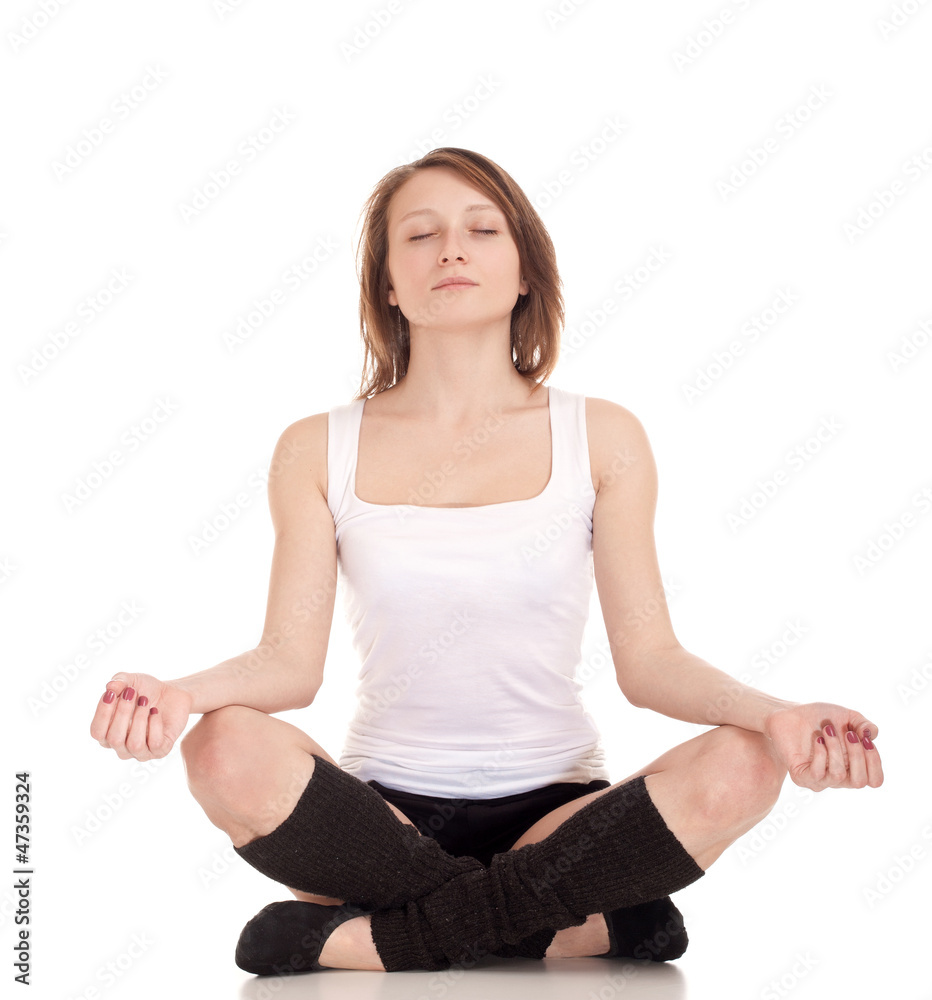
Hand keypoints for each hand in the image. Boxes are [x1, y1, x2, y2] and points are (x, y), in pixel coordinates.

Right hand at [89, 672, 191, 760]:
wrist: (173, 692)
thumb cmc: (146, 690)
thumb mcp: (131, 681)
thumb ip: (118, 681)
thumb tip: (110, 686)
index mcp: (107, 733)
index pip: (97, 732)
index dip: (102, 714)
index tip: (111, 694)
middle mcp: (121, 746)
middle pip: (114, 739)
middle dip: (123, 712)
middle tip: (132, 693)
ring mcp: (140, 751)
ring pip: (134, 744)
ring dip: (139, 719)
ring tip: (145, 701)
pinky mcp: (160, 751)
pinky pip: (155, 744)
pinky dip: (155, 724)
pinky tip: (155, 712)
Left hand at [764, 701, 883, 790]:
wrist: (789, 713)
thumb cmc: (820, 717)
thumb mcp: (847, 717)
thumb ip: (865, 725)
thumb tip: (871, 735)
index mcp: (854, 767)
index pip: (875, 780)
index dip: (874, 761)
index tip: (864, 738)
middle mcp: (839, 777)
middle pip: (860, 782)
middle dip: (857, 754)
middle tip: (848, 733)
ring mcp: (820, 779)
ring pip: (838, 775)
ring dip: (835, 748)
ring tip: (827, 730)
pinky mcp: (801, 776)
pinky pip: (817, 774)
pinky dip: (820, 753)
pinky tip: (817, 740)